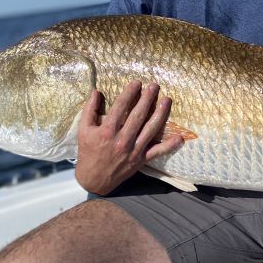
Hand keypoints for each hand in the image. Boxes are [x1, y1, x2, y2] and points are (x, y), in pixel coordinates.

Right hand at [74, 81, 183, 195]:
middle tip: (155, 85)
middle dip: (147, 99)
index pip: (120, 107)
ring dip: (160, 114)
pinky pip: (157, 152)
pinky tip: (180, 138)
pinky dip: (169, 146)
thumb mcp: (83, 130)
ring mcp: (133, 150)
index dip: (129, 93)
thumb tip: (96, 91)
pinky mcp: (141, 160)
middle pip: (138, 115)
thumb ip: (89, 110)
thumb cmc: (88, 153)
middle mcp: (122, 140)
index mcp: (107, 131)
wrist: (94, 179)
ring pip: (150, 129)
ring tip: (167, 100)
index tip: (137, 82)